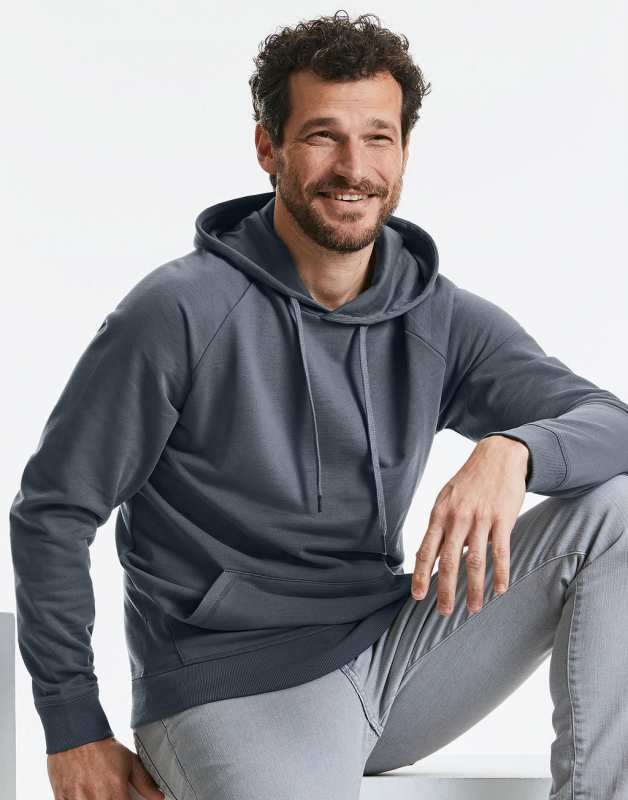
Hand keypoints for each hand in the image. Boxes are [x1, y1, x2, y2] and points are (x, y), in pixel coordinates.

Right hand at [48, 735, 164, 799]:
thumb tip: (159, 798)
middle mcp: (95, 798)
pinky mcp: (61, 798)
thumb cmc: (104, 748)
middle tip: (112, 795)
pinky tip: (85, 796)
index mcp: (114, 791)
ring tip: (100, 794)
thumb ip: (145, 782)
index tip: (125, 799)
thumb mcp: (129, 761)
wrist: (77, 734)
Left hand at [411, 435, 528, 615]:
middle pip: (449, 560)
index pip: (427, 550)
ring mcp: (481, 518)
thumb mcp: (447, 498)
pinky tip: (499, 589)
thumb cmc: (469, 481)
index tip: (418, 596)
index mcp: (440, 514)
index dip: (421, 575)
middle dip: (445, 589)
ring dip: (475, 588)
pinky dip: (500, 572)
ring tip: (474, 608)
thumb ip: (441, 526)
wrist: (497, 456)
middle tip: (444, 612)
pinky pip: (501, 551)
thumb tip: (432, 555)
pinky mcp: (502, 518)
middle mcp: (458, 517)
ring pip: (475, 560)